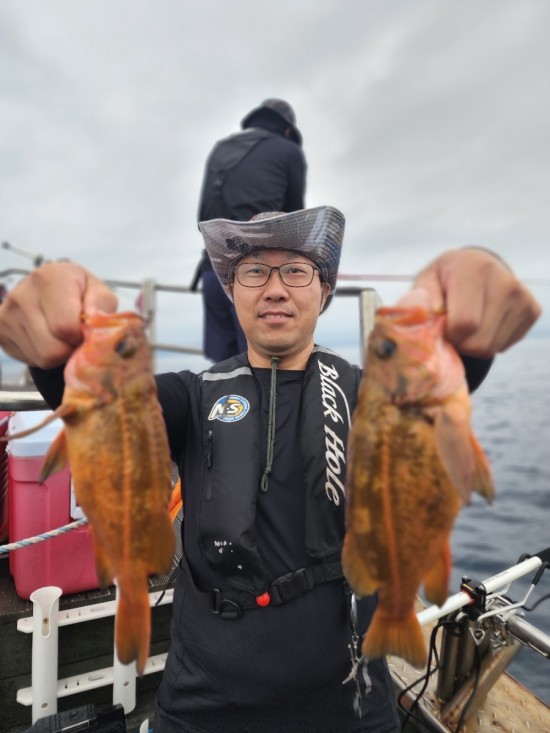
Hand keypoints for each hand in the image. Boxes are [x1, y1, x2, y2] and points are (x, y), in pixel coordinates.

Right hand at [0, 262, 117, 367]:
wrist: (49, 289)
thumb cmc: (79, 292)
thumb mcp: (98, 291)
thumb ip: (101, 303)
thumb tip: (92, 317)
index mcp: (49, 277)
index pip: (65, 327)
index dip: (81, 336)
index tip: (85, 329)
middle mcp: (22, 294)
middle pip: (52, 349)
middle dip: (70, 348)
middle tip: (76, 337)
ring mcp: (6, 314)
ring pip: (42, 358)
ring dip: (58, 354)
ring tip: (61, 335)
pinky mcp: (0, 331)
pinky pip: (30, 360)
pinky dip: (43, 355)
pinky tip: (47, 337)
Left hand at [403, 248, 540, 356]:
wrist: (475, 268)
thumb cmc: (444, 280)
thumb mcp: (425, 283)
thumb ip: (417, 300)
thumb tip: (418, 310)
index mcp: (474, 270)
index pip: (465, 324)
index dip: (448, 335)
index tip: (442, 327)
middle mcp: (505, 281)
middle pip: (479, 343)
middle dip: (460, 343)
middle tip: (452, 328)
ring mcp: (522, 296)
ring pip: (492, 348)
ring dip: (473, 344)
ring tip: (467, 322)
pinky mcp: (532, 310)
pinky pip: (504, 347)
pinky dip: (489, 342)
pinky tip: (483, 322)